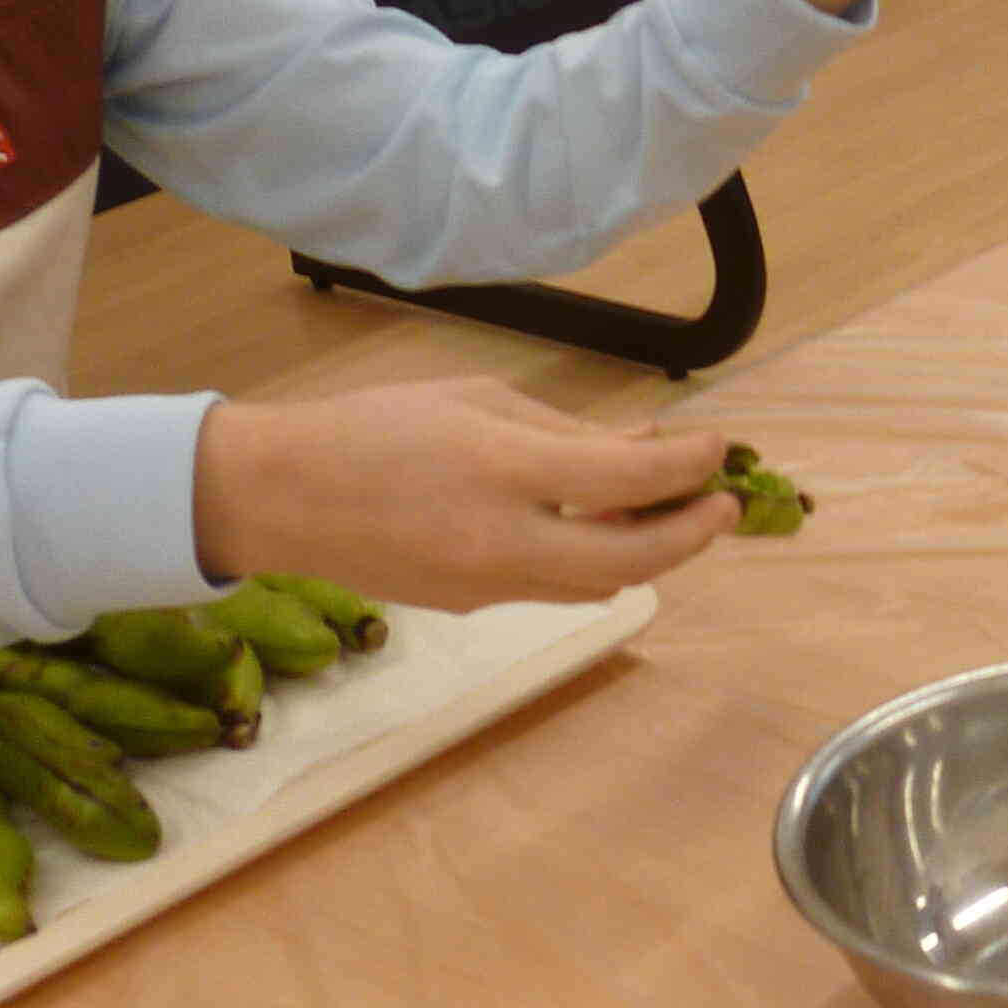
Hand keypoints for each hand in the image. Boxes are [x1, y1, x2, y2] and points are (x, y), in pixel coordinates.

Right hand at [194, 376, 734, 609]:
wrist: (283, 496)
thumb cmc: (377, 426)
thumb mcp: (480, 400)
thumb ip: (569, 432)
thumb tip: (648, 448)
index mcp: (503, 470)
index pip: (629, 483)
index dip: (690, 468)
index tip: (721, 448)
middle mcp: (502, 541)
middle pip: (633, 561)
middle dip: (693, 534)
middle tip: (724, 502)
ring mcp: (488, 585)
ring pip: (600, 583)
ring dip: (649, 552)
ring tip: (670, 509)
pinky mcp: (473, 606)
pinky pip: (555, 588)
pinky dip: (594, 560)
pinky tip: (601, 526)